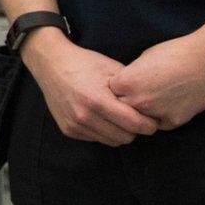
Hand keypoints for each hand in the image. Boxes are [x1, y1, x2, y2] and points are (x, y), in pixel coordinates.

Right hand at [23, 33, 160, 145]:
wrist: (50, 63)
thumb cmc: (83, 63)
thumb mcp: (110, 68)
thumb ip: (130, 88)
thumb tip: (151, 103)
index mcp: (97, 100)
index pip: (134, 124)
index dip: (149, 124)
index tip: (153, 120)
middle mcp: (84, 116)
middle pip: (125, 137)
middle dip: (135, 130)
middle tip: (136, 118)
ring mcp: (75, 125)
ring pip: (111, 141)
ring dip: (119, 132)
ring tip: (119, 118)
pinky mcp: (68, 130)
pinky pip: (96, 139)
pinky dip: (103, 132)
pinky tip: (101, 117)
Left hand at [108, 32, 204, 130]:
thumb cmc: (175, 52)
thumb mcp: (143, 58)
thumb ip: (130, 76)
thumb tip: (123, 86)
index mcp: (126, 82)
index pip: (108, 93)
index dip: (115, 89)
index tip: (123, 85)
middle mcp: (137, 101)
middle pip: (120, 110)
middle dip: (125, 104)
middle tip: (137, 95)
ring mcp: (155, 113)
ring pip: (139, 120)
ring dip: (142, 113)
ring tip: (155, 98)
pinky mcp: (173, 121)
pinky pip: (159, 124)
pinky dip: (162, 117)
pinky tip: (171, 103)